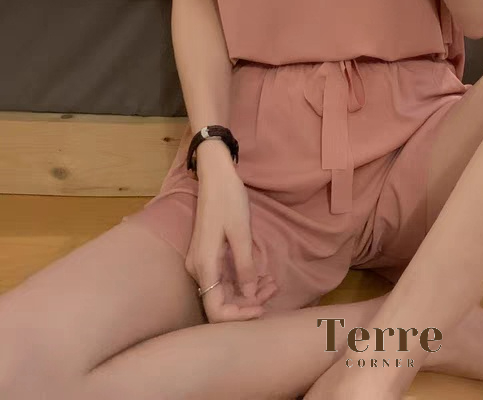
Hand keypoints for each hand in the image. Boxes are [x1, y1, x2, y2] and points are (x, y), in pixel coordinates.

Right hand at [185, 142, 277, 321]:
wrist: (216, 175)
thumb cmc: (228, 200)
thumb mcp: (241, 233)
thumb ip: (244, 266)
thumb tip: (249, 296)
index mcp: (204, 265)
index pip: (216, 309)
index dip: (238, 316)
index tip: (262, 309)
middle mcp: (199, 269)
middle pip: (221, 301)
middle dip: (248, 302)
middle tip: (274, 290)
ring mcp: (202, 262)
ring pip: (224, 289)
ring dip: (248, 291)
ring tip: (272, 283)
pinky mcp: (209, 255)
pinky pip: (224, 276)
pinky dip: (243, 279)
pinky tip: (262, 276)